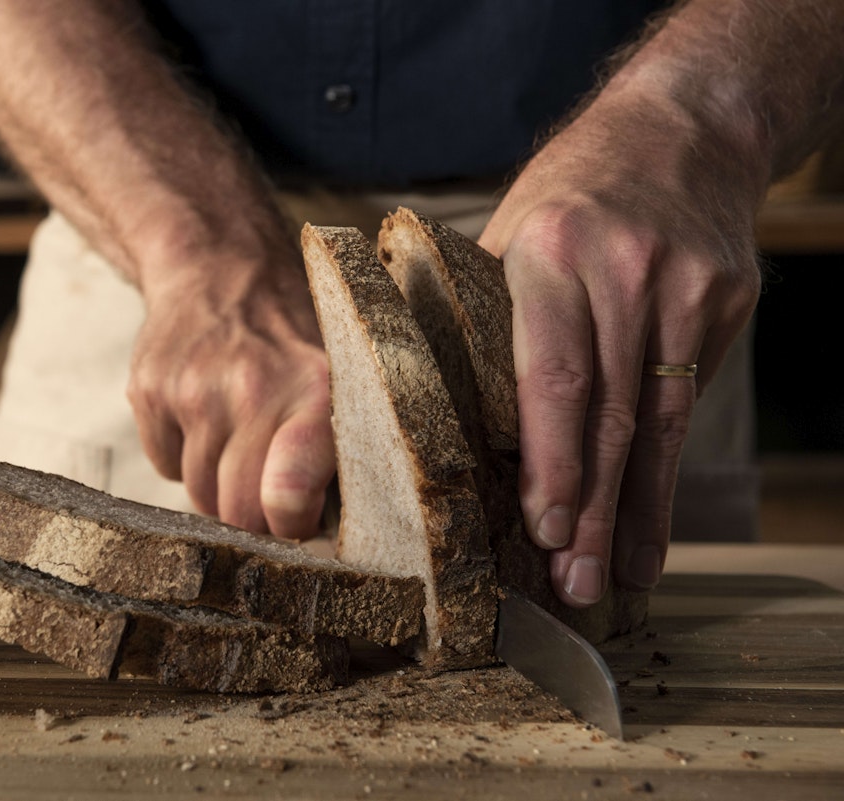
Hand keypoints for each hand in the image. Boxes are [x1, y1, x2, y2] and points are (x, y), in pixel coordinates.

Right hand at [126, 255, 334, 538]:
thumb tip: (328, 539)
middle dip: (253, 514)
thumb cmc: (292, 338)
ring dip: (217, 481)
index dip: (290, 525)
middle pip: (238, 510)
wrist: (221, 266)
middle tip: (266, 485)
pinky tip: (201, 413)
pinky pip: (165, 466)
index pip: (287, 495)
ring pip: (200, 493)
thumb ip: (335, 453)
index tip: (296, 518)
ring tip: (236, 434)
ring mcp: (192, 391)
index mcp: (314, 391)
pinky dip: (182, 455)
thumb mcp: (339, 377)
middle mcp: (252, 389)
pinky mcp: (148, 391)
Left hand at [478, 92, 762, 606]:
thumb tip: (443, 410)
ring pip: (658, 424)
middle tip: (573, 583)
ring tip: (611, 578)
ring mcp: (688, 289)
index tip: (544, 525)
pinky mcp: (726, 304)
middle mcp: (627, 273)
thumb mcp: (511, 230)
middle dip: (591, 509)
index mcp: (554, 252)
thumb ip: (483, 314)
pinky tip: (651, 529)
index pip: (556, 375)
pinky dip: (665, 475)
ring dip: (632, 512)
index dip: (552, 460)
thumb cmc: (572, 192)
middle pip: (611, 414)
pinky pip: (687, 406)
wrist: (680, 130)